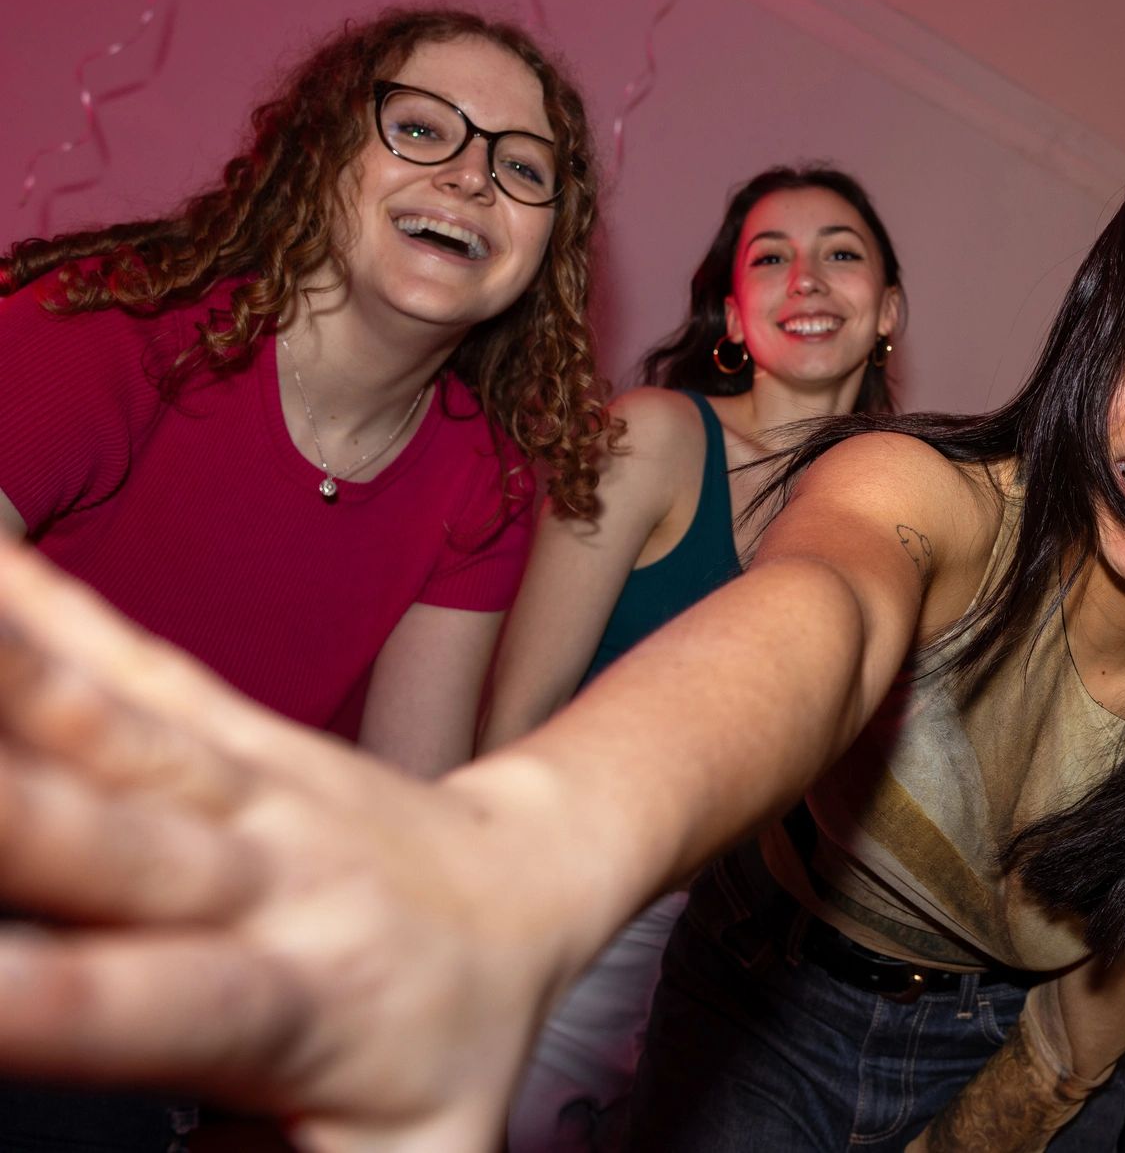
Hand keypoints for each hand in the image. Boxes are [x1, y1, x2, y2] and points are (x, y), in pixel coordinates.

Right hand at [0, 542, 565, 1151]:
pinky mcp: (224, 725)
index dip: (39, 1003)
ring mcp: (242, 781)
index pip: (147, 1007)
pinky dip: (27, 594)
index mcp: (294, 1004)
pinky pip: (119, 653)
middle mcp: (259, 875)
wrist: (540, 886)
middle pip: (107, 832)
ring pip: (100, 718)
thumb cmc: (455, 1064)